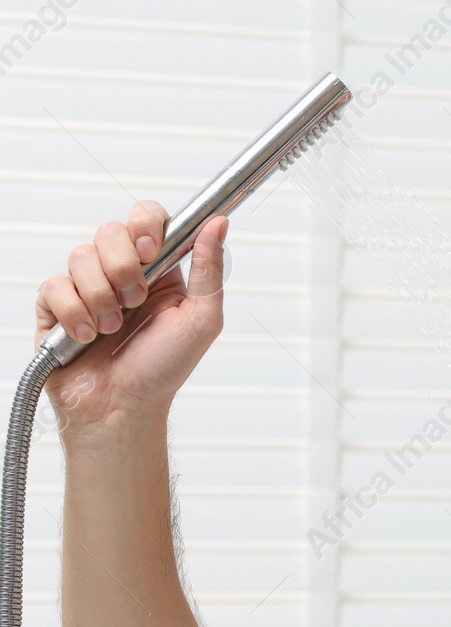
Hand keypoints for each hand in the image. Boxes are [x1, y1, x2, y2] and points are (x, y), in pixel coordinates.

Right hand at [34, 201, 228, 432]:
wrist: (122, 408)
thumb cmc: (164, 369)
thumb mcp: (201, 320)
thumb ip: (209, 270)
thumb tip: (219, 224)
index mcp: (160, 271)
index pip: (148, 219)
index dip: (146, 223)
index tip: (150, 249)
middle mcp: (122, 273)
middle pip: (110, 230)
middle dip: (123, 267)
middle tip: (135, 301)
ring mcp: (87, 287)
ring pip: (81, 256)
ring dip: (102, 297)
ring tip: (113, 328)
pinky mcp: (57, 306)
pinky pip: (55, 286)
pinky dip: (75, 313)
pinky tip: (88, 336)